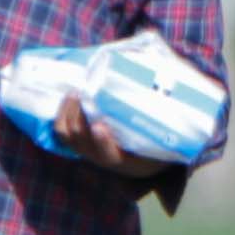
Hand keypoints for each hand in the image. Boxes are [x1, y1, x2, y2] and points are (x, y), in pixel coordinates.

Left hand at [41, 92, 179, 181]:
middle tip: (83, 93)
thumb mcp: (170, 134)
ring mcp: (89, 151)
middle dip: (79, 117)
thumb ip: (168, 110)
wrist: (149, 158)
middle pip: (82, 141)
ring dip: (67, 113)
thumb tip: (171, 72)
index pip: (110, 157)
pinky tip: (71, 97)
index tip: (100, 126)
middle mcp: (105, 158)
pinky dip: (62, 115)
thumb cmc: (161, 141)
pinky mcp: (80, 143)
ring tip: (75, 92)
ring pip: (68, 136)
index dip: (103, 142)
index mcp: (128, 161)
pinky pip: (62, 133)